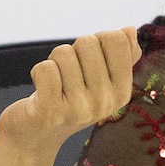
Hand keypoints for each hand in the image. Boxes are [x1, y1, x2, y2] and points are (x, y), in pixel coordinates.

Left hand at [0, 28, 141, 164]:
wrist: (35, 135)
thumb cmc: (68, 99)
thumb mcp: (99, 81)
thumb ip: (119, 56)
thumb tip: (129, 30)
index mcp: (123, 91)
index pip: (117, 40)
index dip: (97, 39)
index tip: (88, 58)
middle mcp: (105, 101)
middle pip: (88, 42)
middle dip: (72, 50)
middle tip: (67, 73)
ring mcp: (79, 108)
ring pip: (63, 53)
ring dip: (53, 62)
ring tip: (54, 82)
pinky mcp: (51, 111)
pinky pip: (45, 68)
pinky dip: (38, 71)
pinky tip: (41, 88)